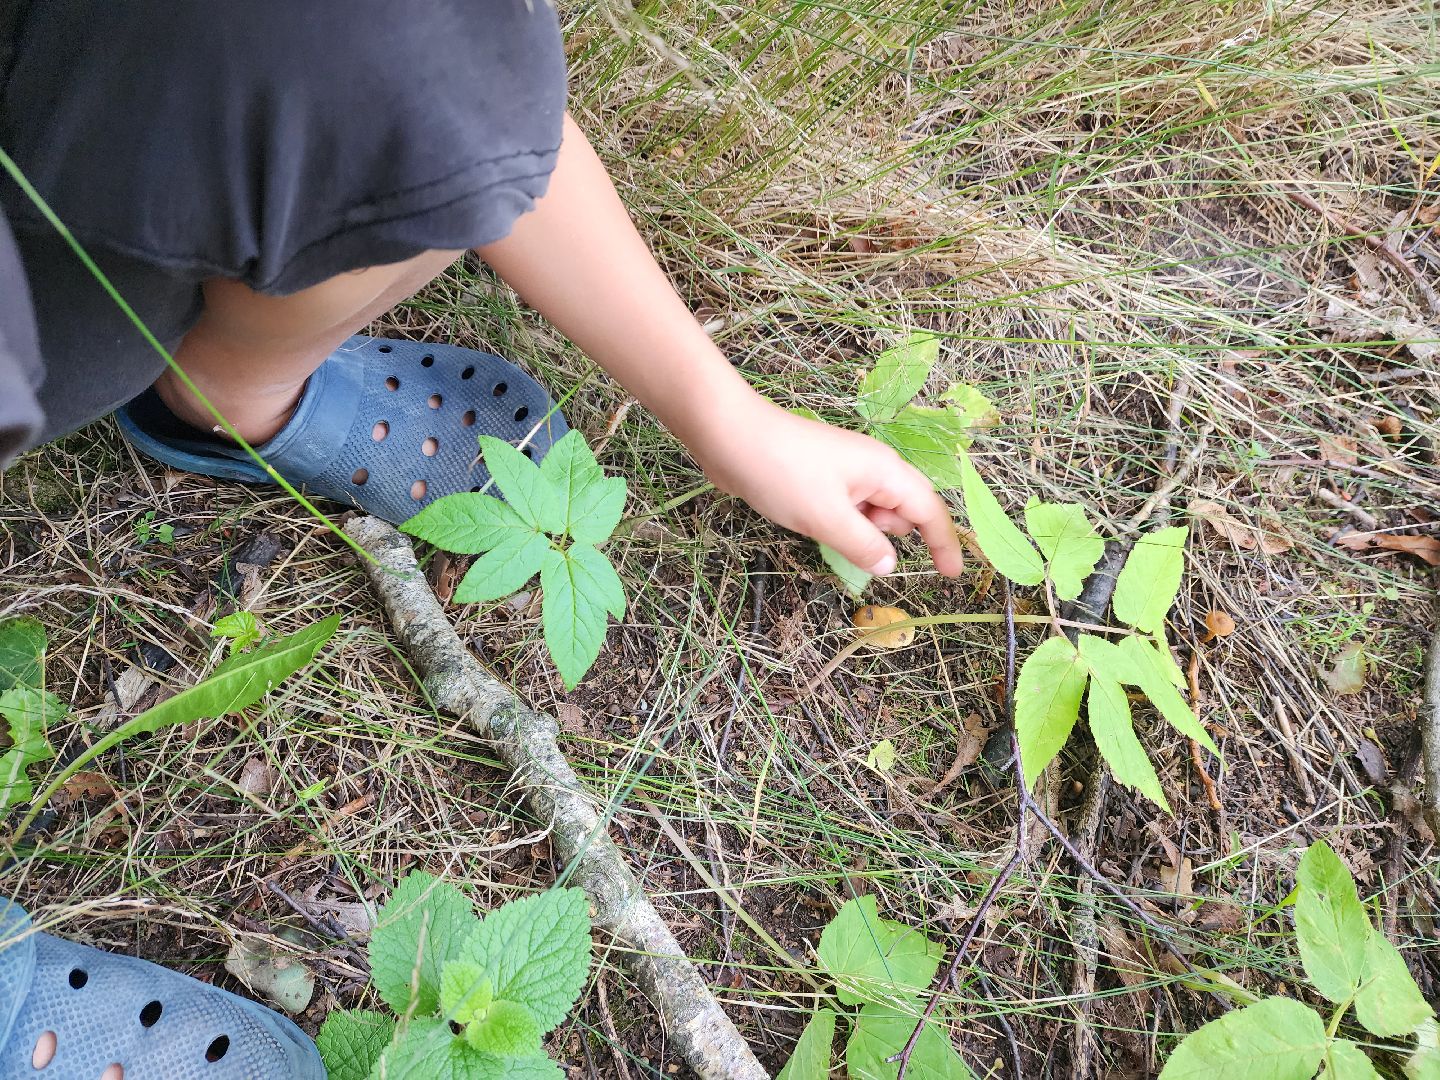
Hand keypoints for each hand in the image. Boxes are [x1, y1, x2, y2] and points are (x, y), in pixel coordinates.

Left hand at [690, 397, 963, 576]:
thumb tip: (889, 565)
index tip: (953, 576)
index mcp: (885, 471)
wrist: (730, 436)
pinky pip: (847, 510)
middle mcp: (873, 468)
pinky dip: (841, 524)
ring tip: (822, 525)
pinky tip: (814, 524)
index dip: (944, 544)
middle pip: (903, 511)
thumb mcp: (827, 518)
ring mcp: (846, 472)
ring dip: (860, 531)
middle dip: (888, 534)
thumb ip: (864, 545)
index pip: (929, 511)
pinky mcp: (821, 479)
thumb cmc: (783, 473)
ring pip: (872, 513)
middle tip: (846, 536)